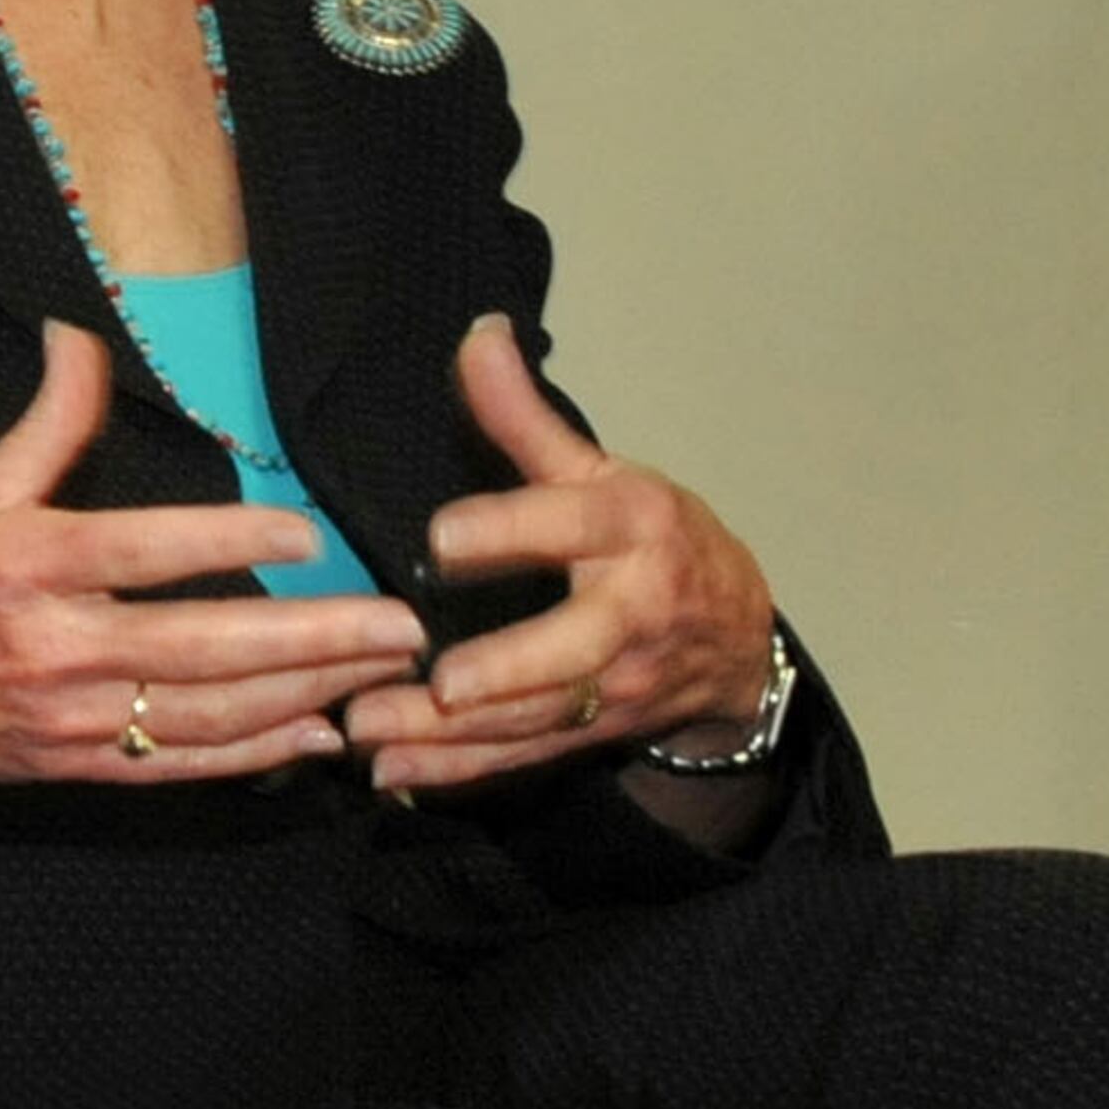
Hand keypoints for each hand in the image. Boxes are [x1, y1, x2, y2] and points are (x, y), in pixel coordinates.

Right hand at [0, 323, 424, 898]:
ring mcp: (65, 716)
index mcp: (25, 562)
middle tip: (402, 625)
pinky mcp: (70, 766)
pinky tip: (312, 738)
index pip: (152, 549)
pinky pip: (177, 766)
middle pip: (206, 645)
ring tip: (379, 675)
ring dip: (304, 695)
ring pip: (207, 712)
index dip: (238, 541)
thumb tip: (78, 336)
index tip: (314, 534)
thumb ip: (44, 426)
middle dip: (316, 637)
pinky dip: (251, 756)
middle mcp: (52, 644)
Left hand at [340, 315, 775, 795]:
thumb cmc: (656, 539)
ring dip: (452, 736)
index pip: (571, 525)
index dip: (511, 531)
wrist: (738, 641)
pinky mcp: (590, 734)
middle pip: (569, 648)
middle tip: (436, 682)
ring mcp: (613, 686)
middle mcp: (628, 615)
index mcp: (630, 531)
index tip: (441, 540)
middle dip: (503, 671)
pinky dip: (458, 773)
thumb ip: (527, 414)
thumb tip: (478, 332)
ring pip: (534, 716)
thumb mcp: (602, 468)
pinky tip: (391, 776)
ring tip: (371, 733)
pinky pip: (522, 756)